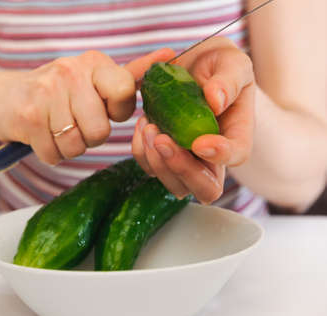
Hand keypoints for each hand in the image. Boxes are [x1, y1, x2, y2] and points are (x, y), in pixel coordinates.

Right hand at [0, 49, 174, 164]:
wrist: (5, 97)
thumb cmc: (58, 92)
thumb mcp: (94, 78)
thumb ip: (130, 75)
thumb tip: (169, 55)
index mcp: (94, 62)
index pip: (125, 92)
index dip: (117, 111)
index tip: (104, 107)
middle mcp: (70, 72)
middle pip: (100, 130)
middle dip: (90, 135)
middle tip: (76, 122)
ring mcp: (46, 94)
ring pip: (77, 146)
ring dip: (70, 146)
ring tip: (58, 128)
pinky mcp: (28, 117)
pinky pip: (54, 155)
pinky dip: (50, 153)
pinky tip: (43, 135)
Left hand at [132, 37, 254, 203]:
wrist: (193, 63)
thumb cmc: (219, 65)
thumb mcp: (233, 63)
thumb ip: (229, 80)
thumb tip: (215, 101)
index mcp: (236, 135)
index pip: (236, 157)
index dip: (220, 155)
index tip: (200, 142)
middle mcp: (213, 156)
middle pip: (205, 188)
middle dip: (183, 170)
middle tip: (163, 140)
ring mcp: (187, 159)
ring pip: (175, 184)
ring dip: (157, 161)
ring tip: (149, 126)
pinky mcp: (163, 155)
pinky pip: (150, 167)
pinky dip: (142, 151)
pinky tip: (143, 124)